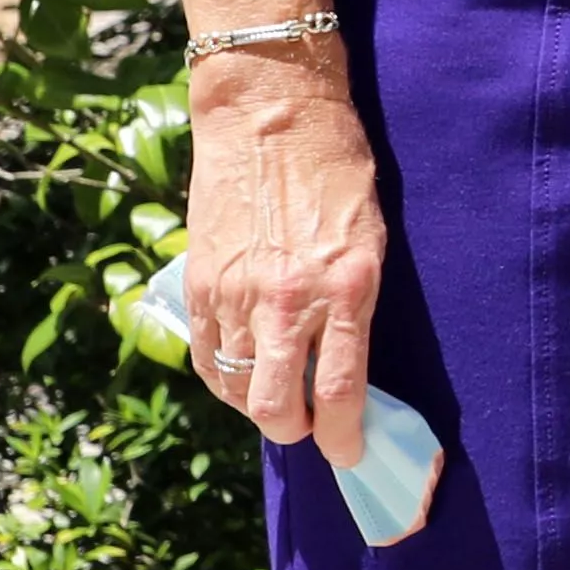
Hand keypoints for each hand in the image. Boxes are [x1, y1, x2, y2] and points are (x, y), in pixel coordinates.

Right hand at [180, 60, 389, 468]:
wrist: (271, 115)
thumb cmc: (339, 168)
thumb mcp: (371, 235)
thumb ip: (356, 301)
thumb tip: (346, 362)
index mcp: (347, 288)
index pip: (341, 389)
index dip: (344, 436)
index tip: (351, 454)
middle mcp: (288, 301)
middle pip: (276, 407)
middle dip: (295, 431)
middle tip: (310, 428)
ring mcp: (236, 295)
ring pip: (235, 388)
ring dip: (257, 404)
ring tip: (278, 396)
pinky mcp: (199, 284)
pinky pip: (205, 356)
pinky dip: (222, 377)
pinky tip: (240, 374)